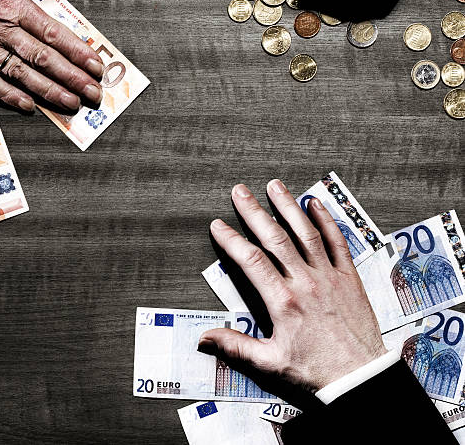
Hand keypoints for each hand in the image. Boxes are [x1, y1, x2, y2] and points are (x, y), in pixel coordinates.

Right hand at [0, 0, 104, 111]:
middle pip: (44, 60)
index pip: (54, 33)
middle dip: (73, 79)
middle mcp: (0, 30)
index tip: (97, 67)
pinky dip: (9, 96)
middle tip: (94, 95)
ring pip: (22, 75)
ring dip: (49, 92)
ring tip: (71, 104)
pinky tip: (28, 106)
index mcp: (12, 4)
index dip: (79, 53)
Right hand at [198, 181, 385, 399]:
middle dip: (254, 211)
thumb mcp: (270, 363)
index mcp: (283, 301)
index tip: (218, 225)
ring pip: (305, 233)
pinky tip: (315, 204)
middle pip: (274, 238)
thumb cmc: (315, 372)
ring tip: (274, 186)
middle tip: (240, 191)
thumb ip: (235, 346)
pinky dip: (326, 221)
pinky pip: (337, 243)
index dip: (231, 239)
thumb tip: (204, 338)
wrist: (361, 380)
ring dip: (288, 207)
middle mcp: (305, 282)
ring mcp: (328, 277)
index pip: (250, 260)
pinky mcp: (349, 278)